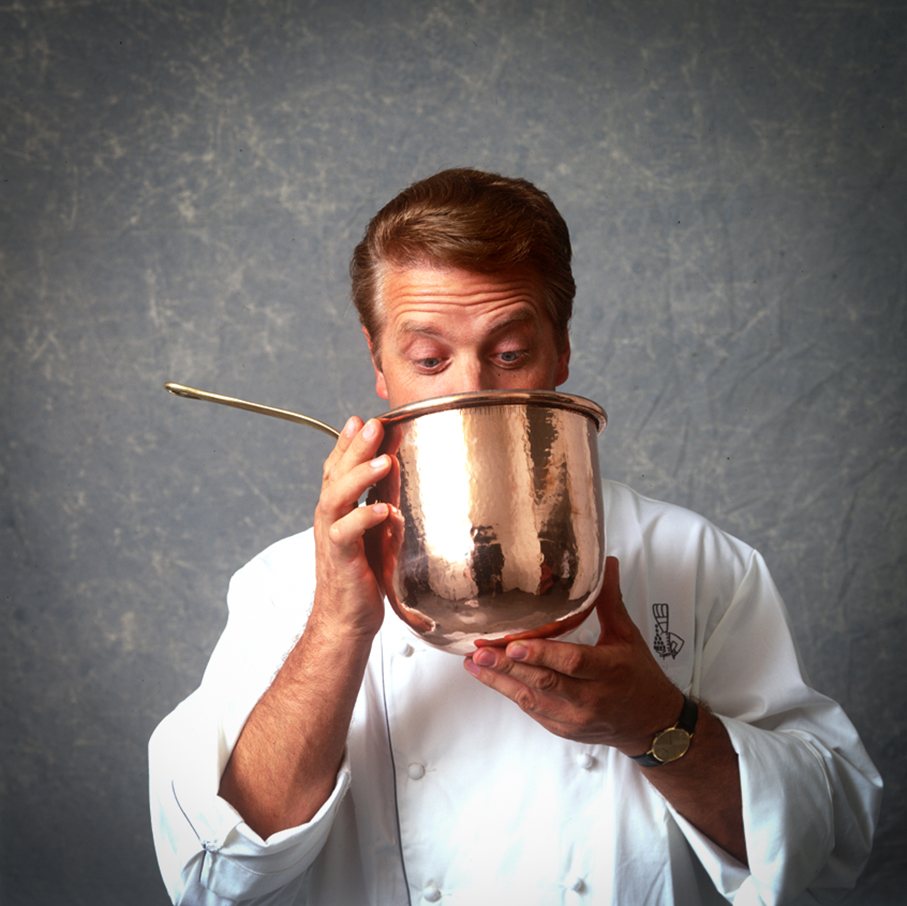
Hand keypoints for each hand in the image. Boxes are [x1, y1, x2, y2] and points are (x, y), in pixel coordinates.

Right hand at [312, 416, 393, 638]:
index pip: (338, 467)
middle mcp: (330, 518)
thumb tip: (397, 482)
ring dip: (358, 476)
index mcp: (338, 509)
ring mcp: (332, 537)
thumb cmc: (362, 578)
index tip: (364, 419)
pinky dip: (363, 519)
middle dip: (354, 447)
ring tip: (383, 460)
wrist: (345, 620)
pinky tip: (382, 509)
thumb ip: (381, 507)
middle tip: (373, 424)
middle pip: (336, 473)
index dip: (348, 442)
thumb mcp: (375, 534)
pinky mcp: (340, 560)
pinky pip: (345, 534)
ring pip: (336, 497)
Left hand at [463, 557, 682, 753]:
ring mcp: (576, 718)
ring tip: (474, 664)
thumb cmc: (639, 677)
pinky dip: (511, 693)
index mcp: (609, 670)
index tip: (515, 643)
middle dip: (508, 665)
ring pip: (532, 699)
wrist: (651, 725)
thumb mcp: (628, 635)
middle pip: (544, 681)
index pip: (572, 662)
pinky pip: (533, 710)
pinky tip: (491, 679)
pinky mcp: (564, 730)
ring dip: (500, 681)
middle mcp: (591, 697)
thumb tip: (606, 564)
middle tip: (480, 651)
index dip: (542, 654)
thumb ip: (610, 601)